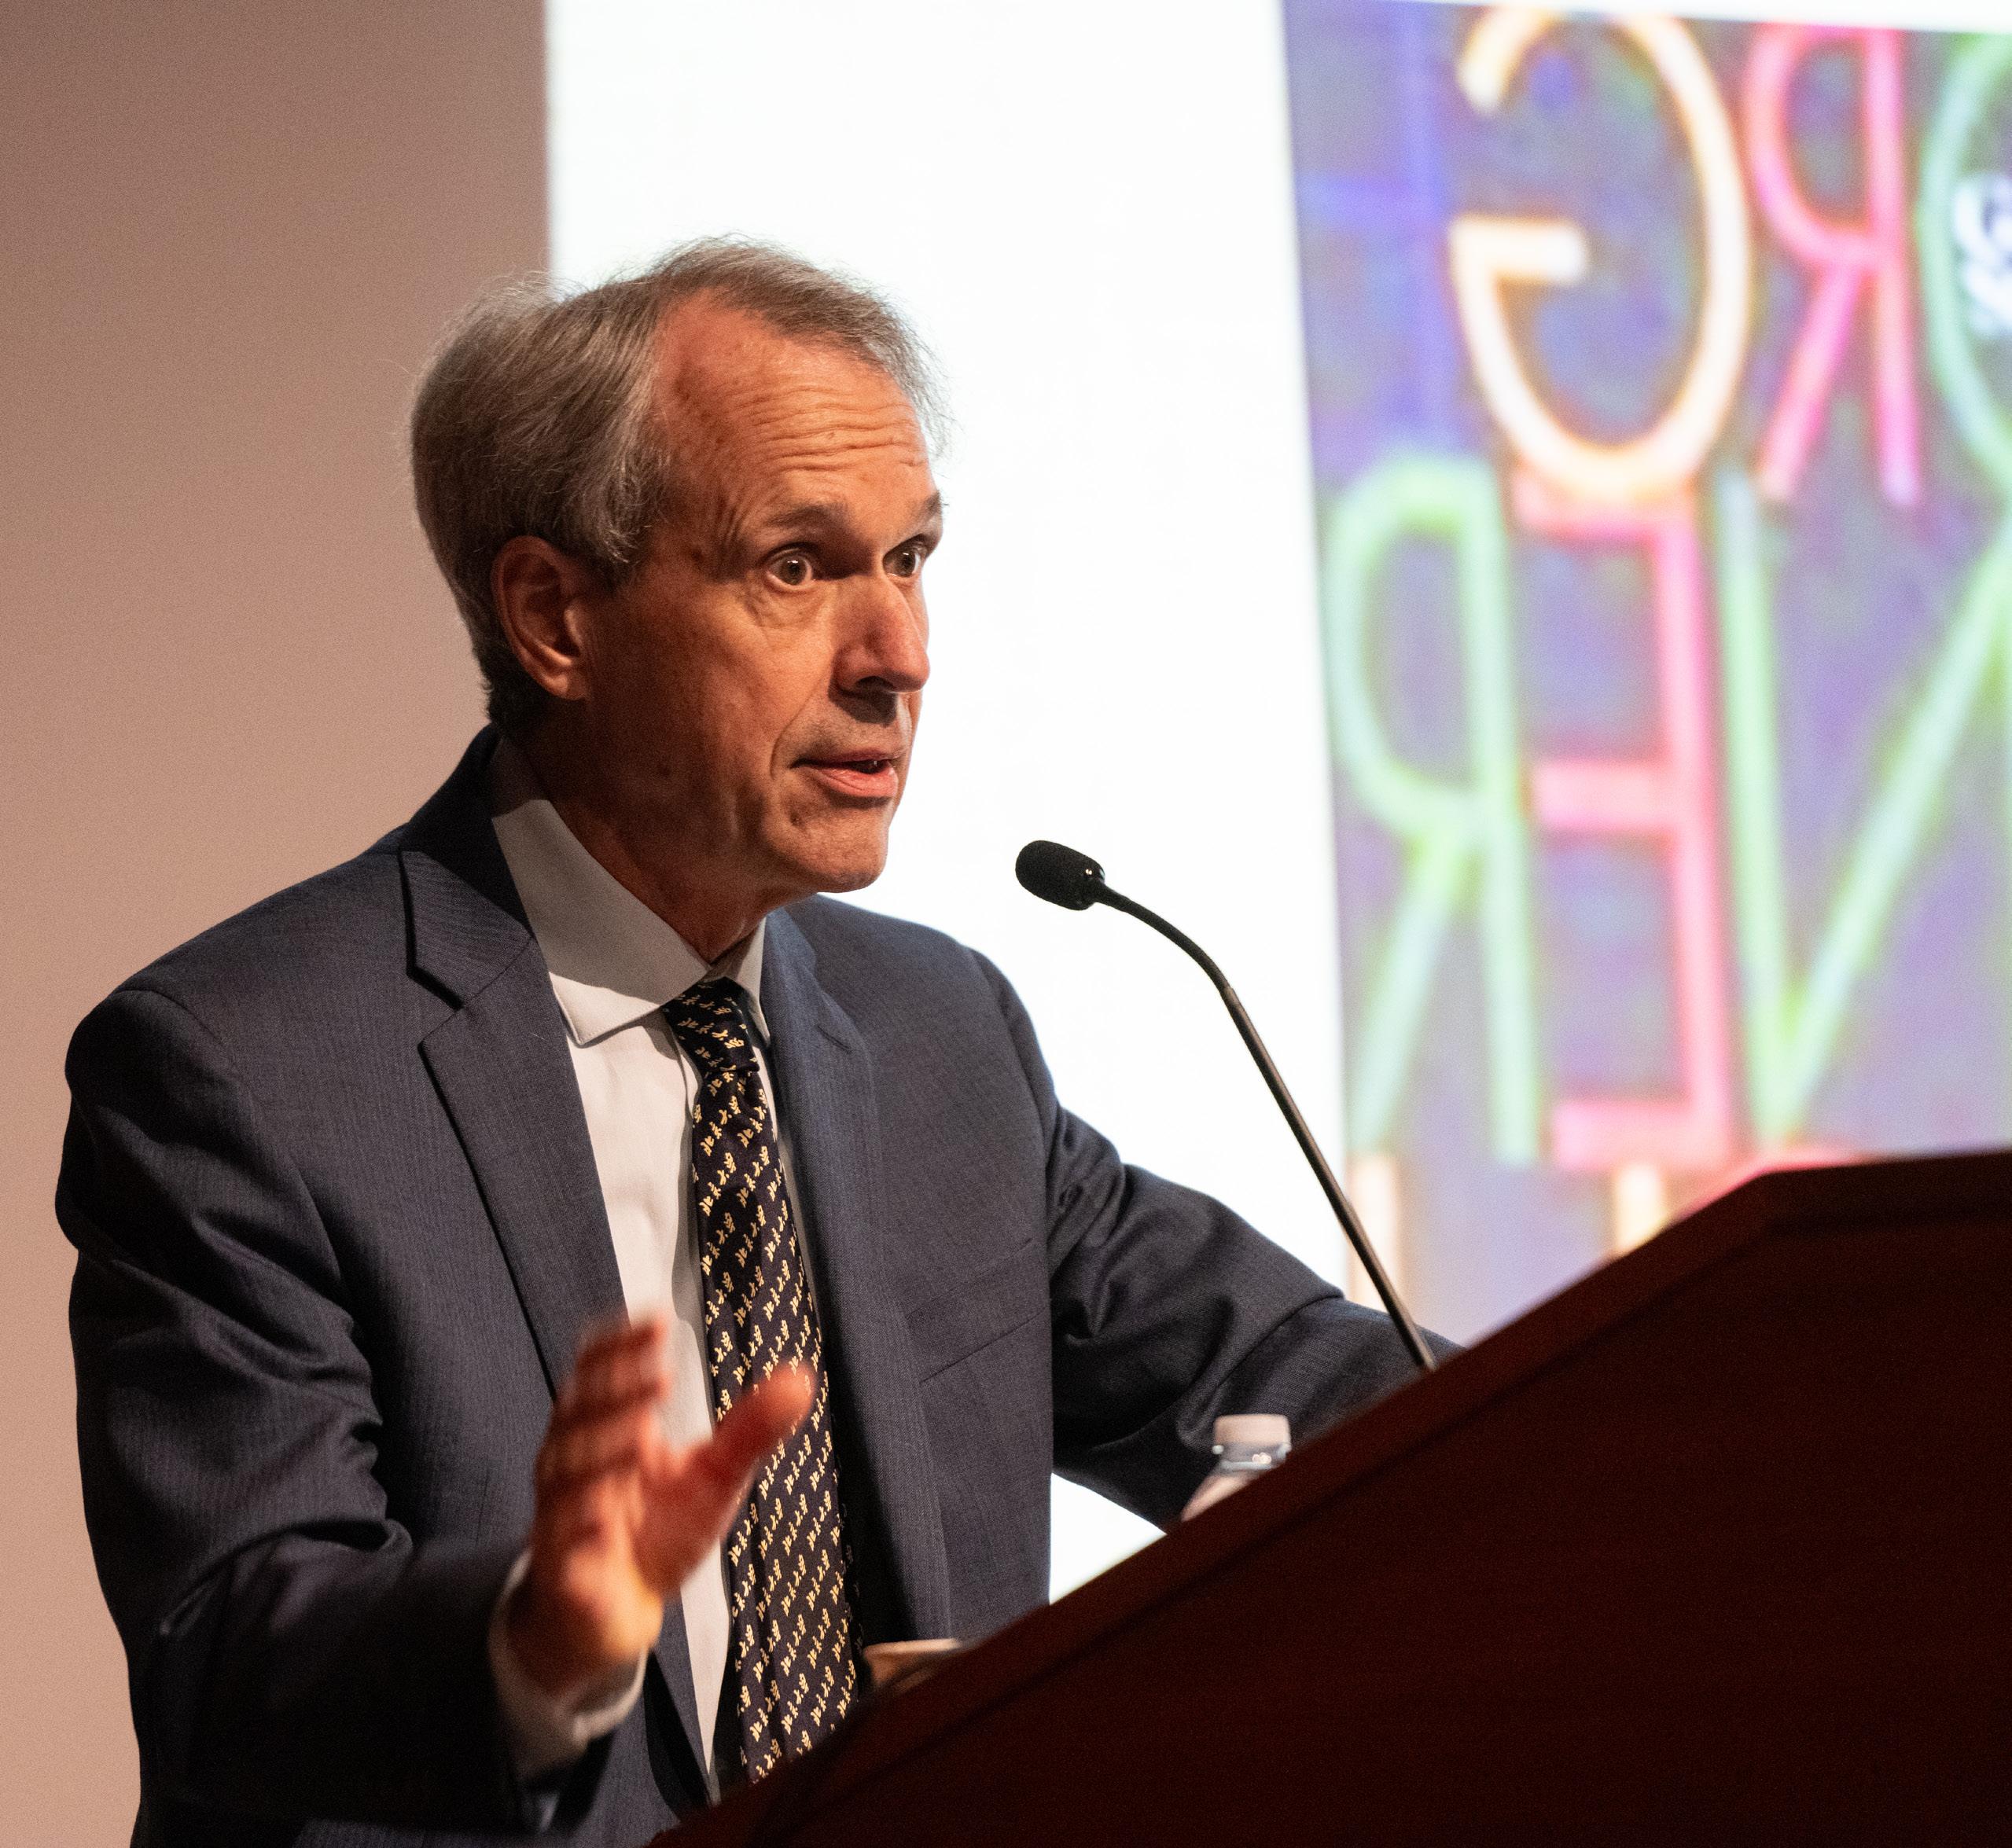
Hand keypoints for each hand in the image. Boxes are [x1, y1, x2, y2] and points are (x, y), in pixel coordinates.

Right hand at [505, 1315, 813, 1697]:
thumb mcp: (715, 1476)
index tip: (661, 1322)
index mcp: (608, 1425)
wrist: (615, 1611)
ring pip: (567, 1473)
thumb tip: (801, 1379)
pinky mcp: (561, 1567)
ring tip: (640, 1435)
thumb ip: (750, 1429)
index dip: (623, 1343)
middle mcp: (576, 1459)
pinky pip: (559, 1542)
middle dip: (618, 1391)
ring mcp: (563, 1511)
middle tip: (663, 1378)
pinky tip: (601, 1515)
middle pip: (581, 1412)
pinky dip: (577, 1526)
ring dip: (601, 1451)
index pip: (601, 1369)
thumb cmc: (659, 1531)